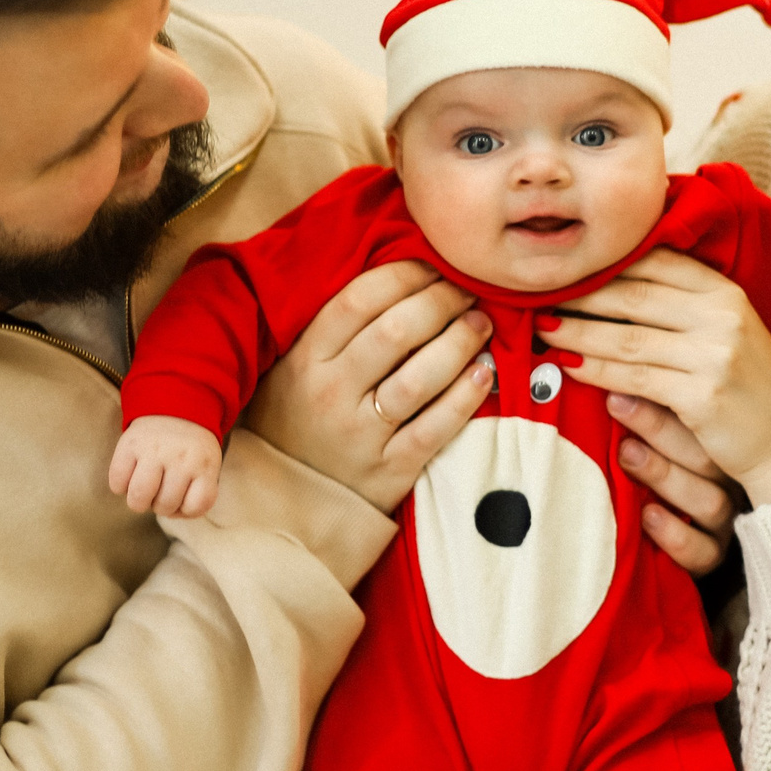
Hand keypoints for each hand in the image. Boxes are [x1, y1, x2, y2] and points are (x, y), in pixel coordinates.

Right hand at [110, 416, 222, 517]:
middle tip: (161, 489)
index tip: (184, 495)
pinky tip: (130, 475)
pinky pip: (117, 483)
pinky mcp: (129, 444)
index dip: (186, 509)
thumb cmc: (190, 449)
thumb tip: (174, 516)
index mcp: (204, 464)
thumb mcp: (206, 466)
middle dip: (161, 506)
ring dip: (139, 501)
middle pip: (165, 506)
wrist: (174, 405)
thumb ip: (197, 494)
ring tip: (144, 489)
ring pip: (139, 499)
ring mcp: (154, 450)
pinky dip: (120, 486)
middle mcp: (181, 457)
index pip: (196, 506)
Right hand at [241, 260, 495, 513]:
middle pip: (398, 331)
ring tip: (480, 324)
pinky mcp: (390, 470)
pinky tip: (483, 373)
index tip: (432, 266)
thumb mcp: (293, 369)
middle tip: (466, 291)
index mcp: (305, 360)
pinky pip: (436, 427)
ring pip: (422, 377)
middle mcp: (331, 394)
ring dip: (460, 342)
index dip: (405, 275)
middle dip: (442, 301)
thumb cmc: (297, 420)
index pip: (360, 300)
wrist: (286, 504)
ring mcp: (361, 435)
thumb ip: (334, 329)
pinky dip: (465, 396)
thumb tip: (398, 274)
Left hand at [547, 249, 770, 506]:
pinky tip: (570, 367)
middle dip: (581, 294)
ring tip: (543, 329)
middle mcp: (722, 313)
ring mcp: (715, 352)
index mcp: (725, 291)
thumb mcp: (725, 334)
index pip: (655, 261)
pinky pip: (635, 377)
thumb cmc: (750, 390)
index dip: (607, 263)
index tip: (567, 267)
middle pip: (633, 294)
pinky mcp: (703, 393)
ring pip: (627, 335)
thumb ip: (682, 308)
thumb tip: (614, 284)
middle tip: (540, 295)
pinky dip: (597, 370)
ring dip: (578, 332)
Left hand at [606, 391, 737, 576]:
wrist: (675, 547)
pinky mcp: (713, 556)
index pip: (701, 416)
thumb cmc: (658, 475)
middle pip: (707, 452)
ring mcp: (724, 520)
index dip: (662, 398)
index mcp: (719, 446)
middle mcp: (727, 481)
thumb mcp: (655, 444)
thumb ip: (638, 411)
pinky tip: (648, 516)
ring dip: (664, 474)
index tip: (626, 376)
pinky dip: (675, 533)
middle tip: (617, 404)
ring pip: (710, 500)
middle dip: (657, 426)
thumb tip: (605, 378)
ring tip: (627, 454)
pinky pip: (703, 550)